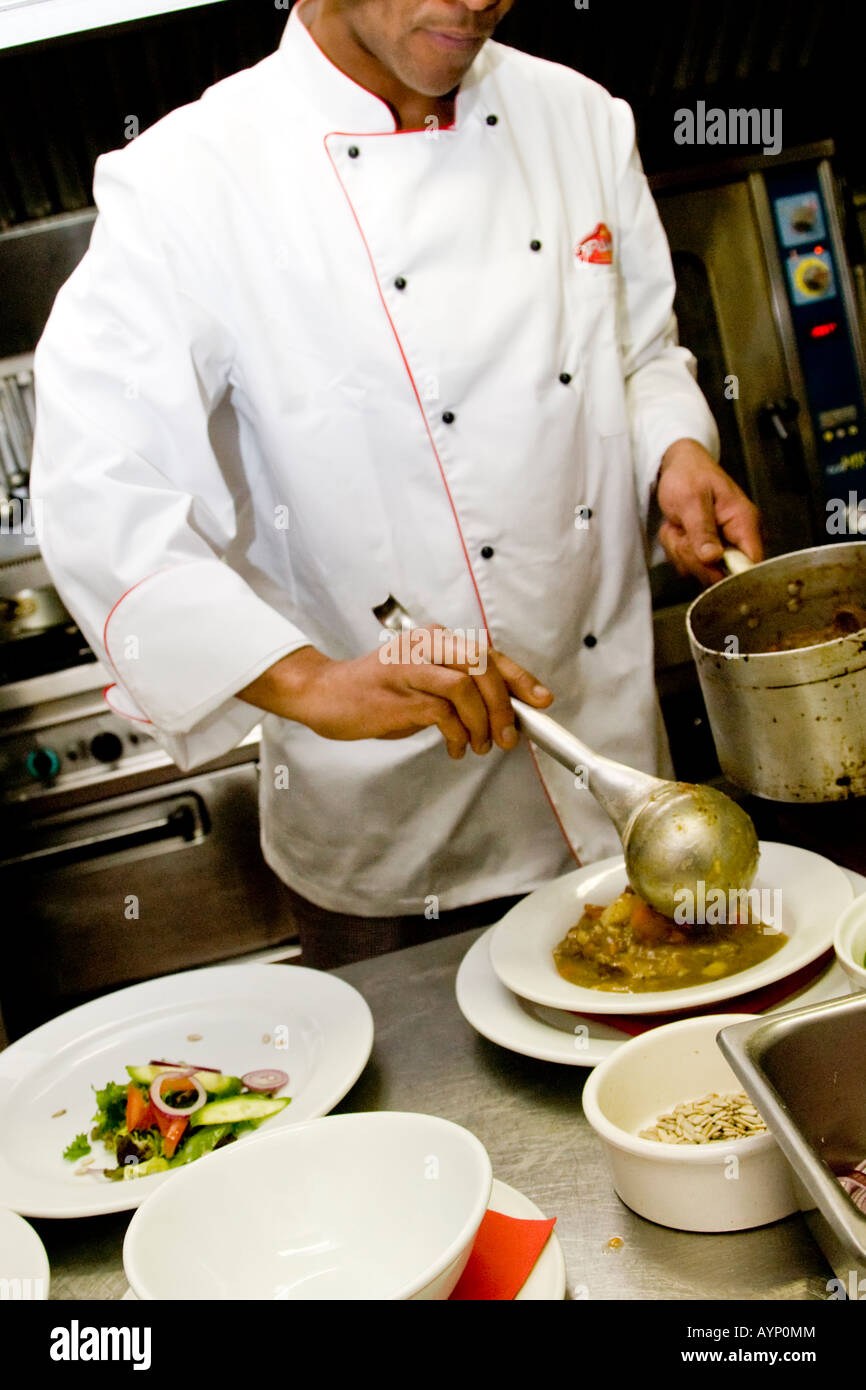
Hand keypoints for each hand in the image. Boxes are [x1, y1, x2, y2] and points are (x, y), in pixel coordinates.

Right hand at [236, 627, 553, 760]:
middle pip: (482, 665)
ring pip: (466, 686)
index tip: (541, 701)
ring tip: (479, 745)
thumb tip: (504, 710)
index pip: (488, 653)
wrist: (326, 695)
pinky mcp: (398, 695)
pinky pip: (443, 713)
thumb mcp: (423, 682)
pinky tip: (454, 747)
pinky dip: (458, 734)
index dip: (520, 678)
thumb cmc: (377, 692)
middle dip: (504, 705)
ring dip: (482, 722)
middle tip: (507, 737)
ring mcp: (410, 668)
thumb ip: (458, 688)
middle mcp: (425, 645)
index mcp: (435, 639)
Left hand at [656, 439, 763, 584]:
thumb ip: (703, 531)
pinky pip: (689, 564)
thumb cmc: (690, 475)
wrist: (679, 465)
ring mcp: (722, 545)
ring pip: (700, 570)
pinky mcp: (707, 550)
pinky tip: (678, 530)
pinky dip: (676, 549)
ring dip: (680, 550)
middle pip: (720, 573)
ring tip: (679, 526)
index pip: (751, 563)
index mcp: (744, 522)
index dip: (729, 573)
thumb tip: (713, 558)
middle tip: (682, 531)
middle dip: (692, 556)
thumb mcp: (692, 500)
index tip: (705, 560)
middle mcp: (738, 537)